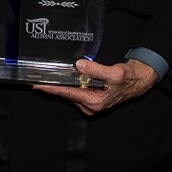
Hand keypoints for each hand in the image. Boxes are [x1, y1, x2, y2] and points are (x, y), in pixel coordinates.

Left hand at [34, 58, 159, 115]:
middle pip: (66, 94)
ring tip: (42, 78)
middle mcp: (90, 106)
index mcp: (95, 101)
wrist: (138, 81)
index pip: (68, 93)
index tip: (37, 85)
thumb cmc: (128, 78)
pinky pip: (75, 92)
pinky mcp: (90, 99)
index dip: (51, 88)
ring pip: (69, 93)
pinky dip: (67, 85)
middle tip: (34, 79)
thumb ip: (96, 69)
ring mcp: (90, 104)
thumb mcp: (114, 73)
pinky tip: (59, 78)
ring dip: (58, 86)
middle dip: (51, 87)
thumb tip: (80, 65)